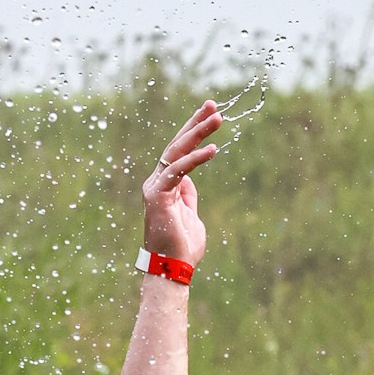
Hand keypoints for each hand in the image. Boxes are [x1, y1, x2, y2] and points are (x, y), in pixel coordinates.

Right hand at [141, 99, 219, 269]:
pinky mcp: (158, 196)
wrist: (172, 269)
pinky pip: (178, 171)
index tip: (209, 113)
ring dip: (198, 133)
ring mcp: (156, 188)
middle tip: (213, 105)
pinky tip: (213, 149)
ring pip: (177, 152)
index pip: (179, 151)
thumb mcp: (190, 215)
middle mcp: (157, 182)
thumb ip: (188, 196)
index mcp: (165, 185)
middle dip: (195, 123)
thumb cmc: (182, 247)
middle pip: (177, 145)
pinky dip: (195, 159)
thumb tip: (189, 180)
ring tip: (218, 118)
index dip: (193, 131)